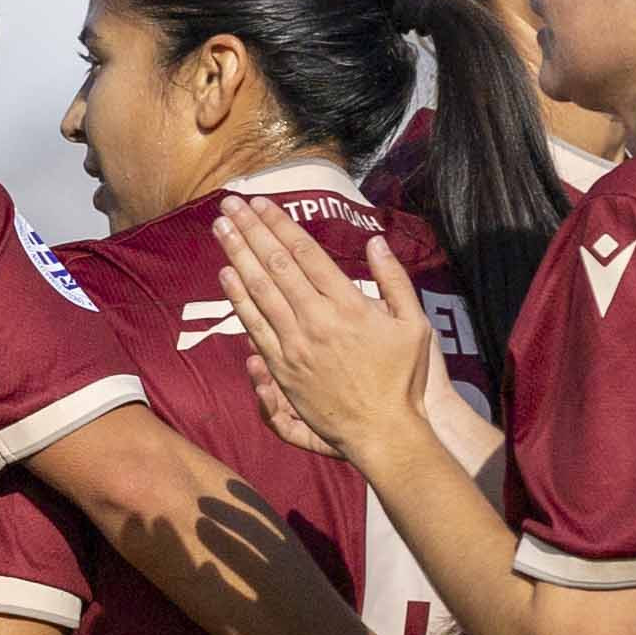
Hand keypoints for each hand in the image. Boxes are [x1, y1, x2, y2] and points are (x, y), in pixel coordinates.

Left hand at [212, 195, 437, 469]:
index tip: (261, 203)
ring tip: (222, 228)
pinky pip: (255, 327)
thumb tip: (376, 242)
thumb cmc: (403, 378)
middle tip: (230, 203)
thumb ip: (394, 280)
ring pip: (259, 292)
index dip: (280, 224)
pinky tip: (226, 275)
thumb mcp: (414, 324)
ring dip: (237, 256)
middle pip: (275, 266)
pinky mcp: (284, 370)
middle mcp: (317, 321)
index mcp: (349, 305)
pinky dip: (238, 299)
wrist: (384, 431)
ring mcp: (296, 346)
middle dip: (251, 231)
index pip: (305, 253)